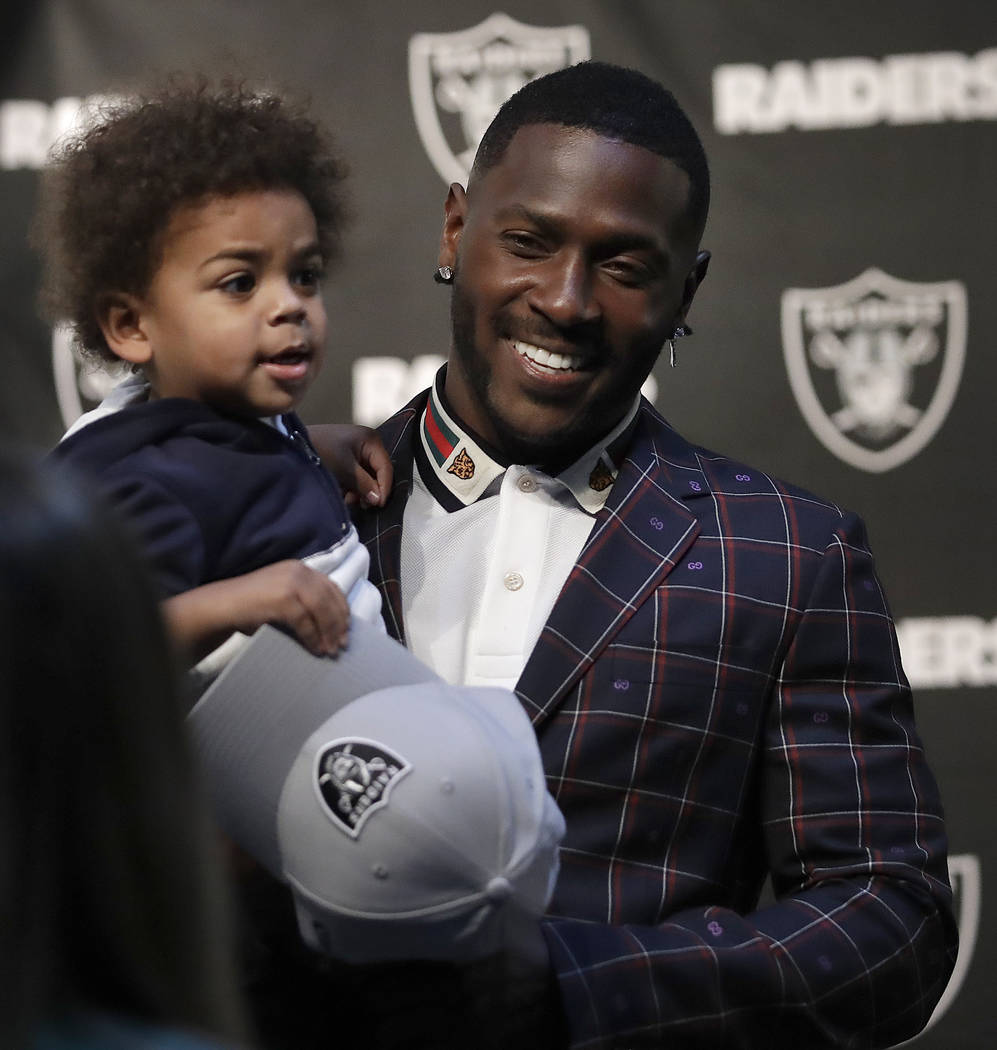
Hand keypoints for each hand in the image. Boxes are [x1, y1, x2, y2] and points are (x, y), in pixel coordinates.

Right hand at [227, 560, 349, 654]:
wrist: (221, 606)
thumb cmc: (251, 607)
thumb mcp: (282, 596)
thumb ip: (305, 602)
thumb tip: (332, 626)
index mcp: (300, 568)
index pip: (332, 588)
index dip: (342, 609)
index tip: (347, 629)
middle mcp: (298, 571)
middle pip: (330, 599)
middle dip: (339, 624)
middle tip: (343, 645)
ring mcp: (290, 583)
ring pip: (322, 610)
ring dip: (329, 632)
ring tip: (331, 650)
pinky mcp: (283, 599)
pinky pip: (306, 622)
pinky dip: (313, 637)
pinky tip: (315, 649)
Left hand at [306, 423, 392, 507]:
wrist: (294, 443)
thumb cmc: (321, 451)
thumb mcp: (345, 469)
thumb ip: (364, 484)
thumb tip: (378, 500)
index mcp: (371, 440)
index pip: (385, 467)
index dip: (384, 487)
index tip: (379, 505)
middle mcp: (367, 443)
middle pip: (377, 472)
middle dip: (370, 490)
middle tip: (363, 505)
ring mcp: (356, 450)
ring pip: (366, 476)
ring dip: (359, 490)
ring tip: (349, 500)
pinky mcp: (345, 456)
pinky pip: (355, 474)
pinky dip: (351, 485)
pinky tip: (342, 493)